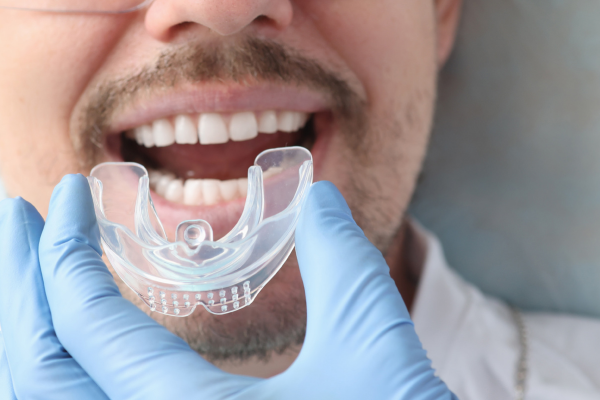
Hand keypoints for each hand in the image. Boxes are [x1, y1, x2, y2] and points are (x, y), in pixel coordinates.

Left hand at [0, 175, 455, 399]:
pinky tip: (81, 349)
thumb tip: (318, 196)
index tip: (74, 193)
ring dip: (28, 334)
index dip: (65, 247)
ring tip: (36, 274)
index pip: (82, 324)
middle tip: (19, 216)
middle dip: (17, 282)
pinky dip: (62, 381)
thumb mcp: (374, 348)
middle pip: (31, 372)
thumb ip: (342, 260)